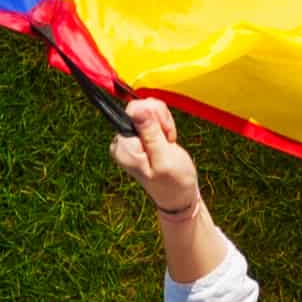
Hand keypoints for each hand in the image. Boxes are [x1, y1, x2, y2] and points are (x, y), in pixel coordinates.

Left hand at [110, 94, 202, 215]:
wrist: (179, 194)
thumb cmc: (173, 182)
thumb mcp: (164, 159)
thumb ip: (150, 133)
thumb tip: (136, 108)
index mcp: (123, 147)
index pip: (134, 110)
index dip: (155, 119)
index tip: (164, 138)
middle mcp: (122, 140)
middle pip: (141, 107)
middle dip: (160, 120)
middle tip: (166, 142)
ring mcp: (131, 137)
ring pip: (149, 108)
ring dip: (163, 123)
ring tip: (167, 143)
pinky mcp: (140, 134)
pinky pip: (152, 114)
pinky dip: (164, 124)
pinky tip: (166, 140)